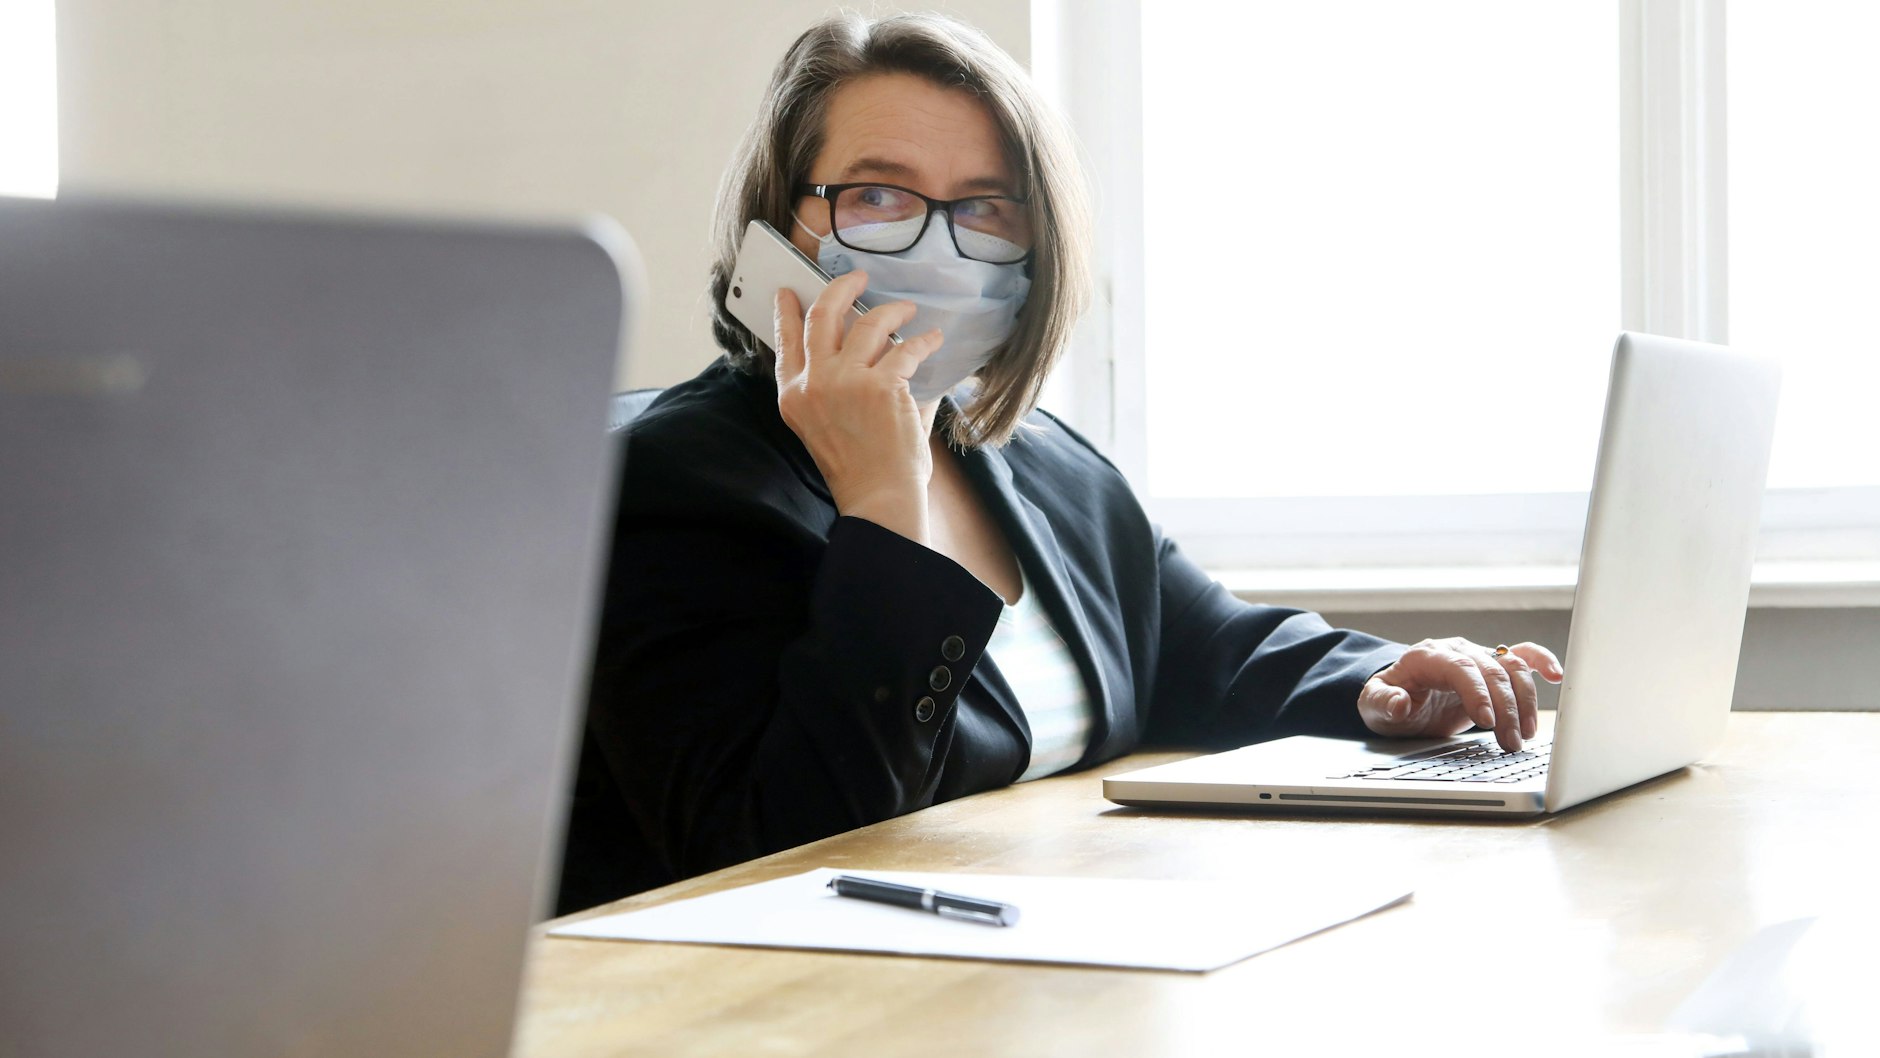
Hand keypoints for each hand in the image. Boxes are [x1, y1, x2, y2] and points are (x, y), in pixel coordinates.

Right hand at [773, 273, 943, 542]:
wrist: (877, 496)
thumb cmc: (856, 467)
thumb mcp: (823, 425)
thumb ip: (831, 387)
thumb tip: (862, 343)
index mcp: (794, 396)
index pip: (785, 342)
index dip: (786, 312)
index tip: (790, 291)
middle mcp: (814, 383)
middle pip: (822, 316)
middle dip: (841, 288)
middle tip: (858, 278)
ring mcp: (846, 381)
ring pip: (868, 323)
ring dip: (892, 311)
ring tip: (907, 310)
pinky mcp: (881, 385)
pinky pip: (905, 348)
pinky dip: (923, 341)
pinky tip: (932, 339)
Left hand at [1358, 638, 1564, 751]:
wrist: (1398, 694)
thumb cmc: (1387, 699)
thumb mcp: (1372, 705)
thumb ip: (1383, 703)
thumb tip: (1399, 702)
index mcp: (1427, 656)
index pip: (1460, 668)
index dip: (1478, 692)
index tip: (1487, 721)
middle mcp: (1457, 650)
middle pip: (1492, 672)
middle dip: (1506, 708)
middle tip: (1510, 743)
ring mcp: (1478, 656)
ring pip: (1512, 669)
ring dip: (1525, 702)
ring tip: (1524, 735)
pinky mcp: (1493, 667)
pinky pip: (1522, 657)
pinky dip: (1541, 662)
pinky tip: (1556, 676)